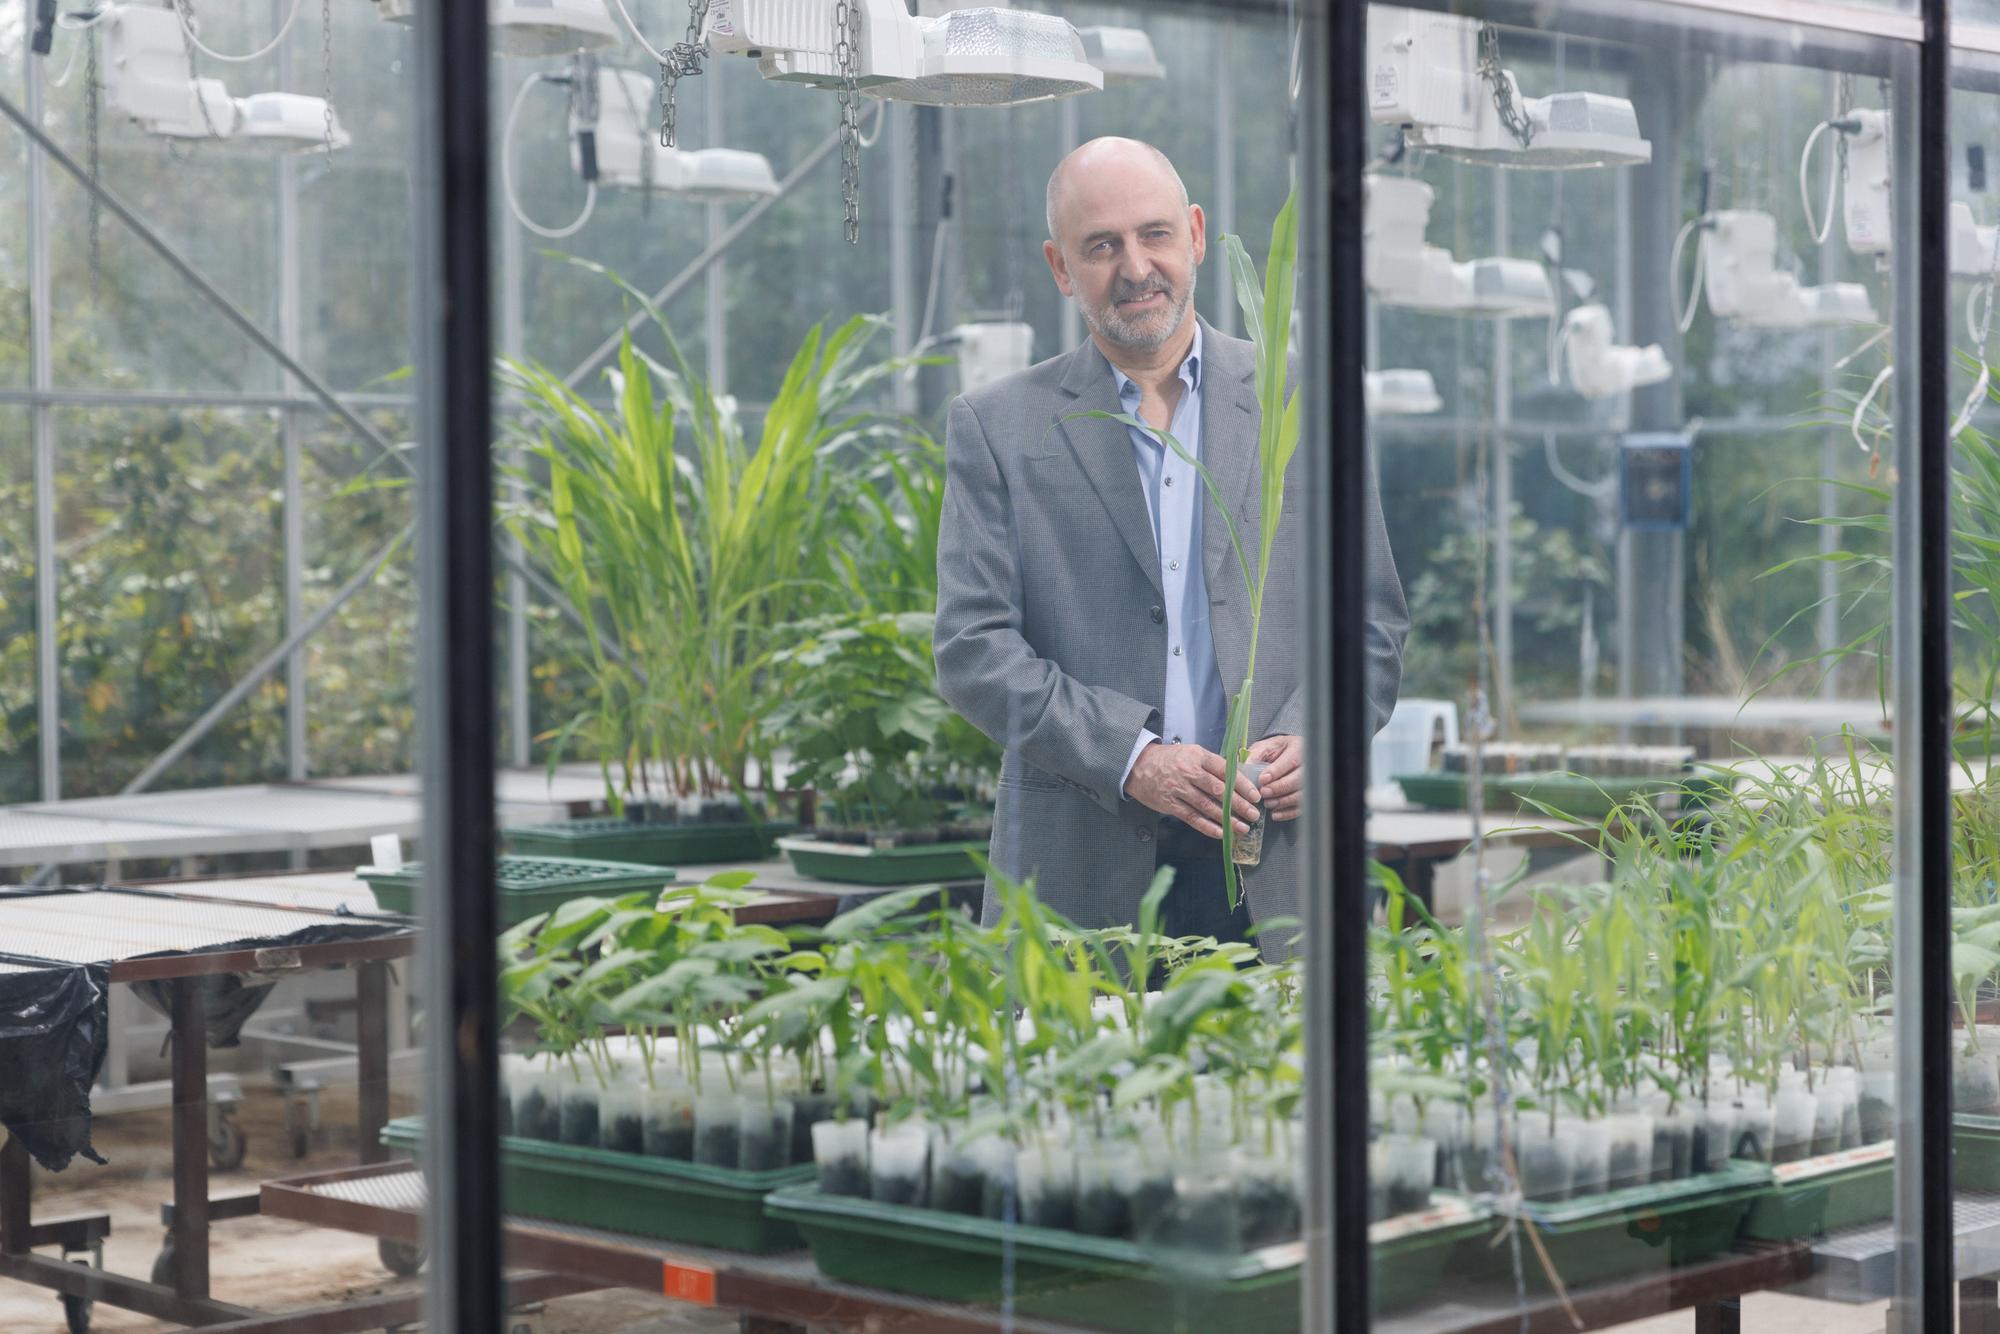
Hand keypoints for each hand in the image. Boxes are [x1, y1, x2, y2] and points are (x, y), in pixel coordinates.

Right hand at [1123, 743, 1261, 838]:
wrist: (1138, 765)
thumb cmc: (1170, 759)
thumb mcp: (1191, 753)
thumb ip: (1212, 765)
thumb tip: (1237, 778)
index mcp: (1198, 757)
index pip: (1225, 771)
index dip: (1242, 784)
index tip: (1255, 796)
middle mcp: (1189, 772)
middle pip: (1219, 790)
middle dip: (1239, 804)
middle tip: (1254, 814)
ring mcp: (1178, 789)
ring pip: (1207, 806)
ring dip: (1227, 819)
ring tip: (1242, 827)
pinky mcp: (1170, 804)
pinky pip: (1192, 818)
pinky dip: (1208, 827)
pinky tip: (1221, 833)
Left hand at [1247, 734, 1303, 821]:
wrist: (1290, 755)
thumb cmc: (1277, 751)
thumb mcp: (1266, 746)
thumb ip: (1256, 754)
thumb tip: (1244, 765)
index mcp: (1297, 749)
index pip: (1290, 761)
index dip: (1276, 771)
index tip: (1262, 779)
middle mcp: (1308, 765)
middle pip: (1298, 779)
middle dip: (1279, 788)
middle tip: (1264, 793)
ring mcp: (1311, 781)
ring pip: (1301, 794)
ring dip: (1283, 801)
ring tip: (1268, 803)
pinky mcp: (1308, 795)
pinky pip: (1302, 807)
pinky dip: (1288, 813)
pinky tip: (1275, 813)